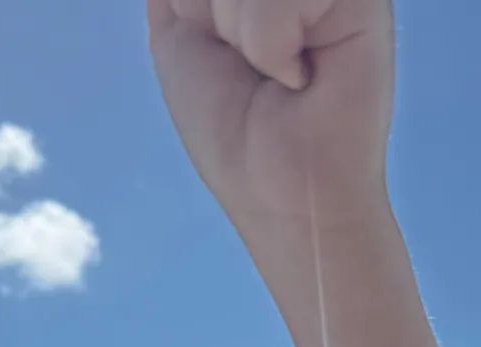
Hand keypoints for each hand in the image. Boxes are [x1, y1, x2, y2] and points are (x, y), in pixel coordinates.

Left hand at [147, 0, 393, 234]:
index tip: (214, 37)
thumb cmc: (235, 129)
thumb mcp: (181, 32)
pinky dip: (270, 40)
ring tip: (274, 71)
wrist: (282, 194)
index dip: (202, 7)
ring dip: (240, 27)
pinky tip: (299, 77)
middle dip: (216, 10)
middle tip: (245, 59)